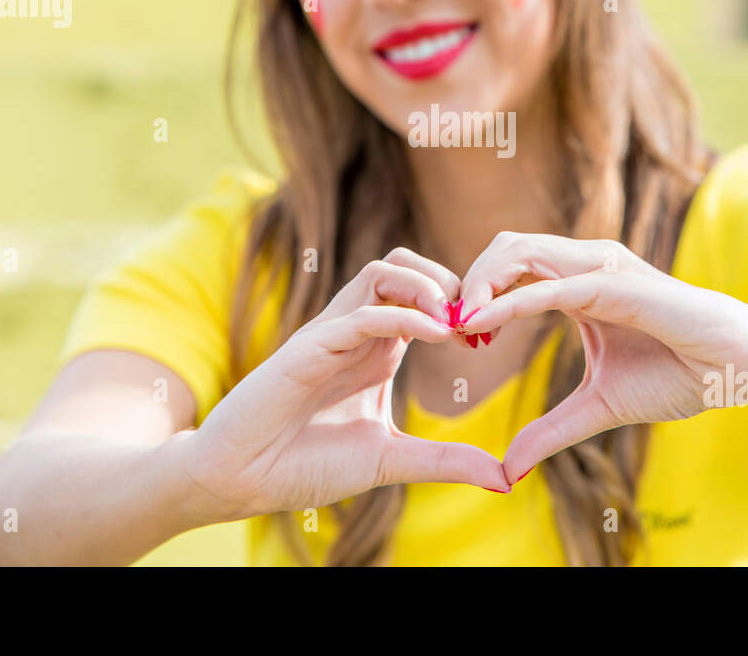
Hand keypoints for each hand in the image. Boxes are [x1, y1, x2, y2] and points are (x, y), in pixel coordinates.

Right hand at [178, 248, 510, 522]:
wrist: (242, 480)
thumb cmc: (306, 464)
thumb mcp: (391, 460)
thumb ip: (445, 460)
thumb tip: (505, 476)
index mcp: (377, 349)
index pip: (423, 295)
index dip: (460, 304)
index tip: (487, 338)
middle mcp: (356, 331)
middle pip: (405, 266)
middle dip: (447, 280)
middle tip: (475, 321)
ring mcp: (332, 334)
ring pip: (382, 272)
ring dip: (426, 285)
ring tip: (454, 322)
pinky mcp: (309, 348)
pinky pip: (359, 313)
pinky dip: (402, 314)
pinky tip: (435, 334)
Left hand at [456, 232, 747, 483]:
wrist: (735, 369)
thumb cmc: (678, 375)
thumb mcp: (598, 408)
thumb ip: (551, 430)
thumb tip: (508, 469)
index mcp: (579, 282)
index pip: (510, 267)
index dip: (476, 293)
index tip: (459, 335)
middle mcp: (586, 264)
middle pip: (506, 248)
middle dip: (469, 281)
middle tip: (451, 328)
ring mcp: (602, 268)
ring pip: (522, 252)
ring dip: (482, 283)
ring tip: (461, 324)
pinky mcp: (618, 284)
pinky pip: (555, 285)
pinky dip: (513, 300)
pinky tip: (485, 322)